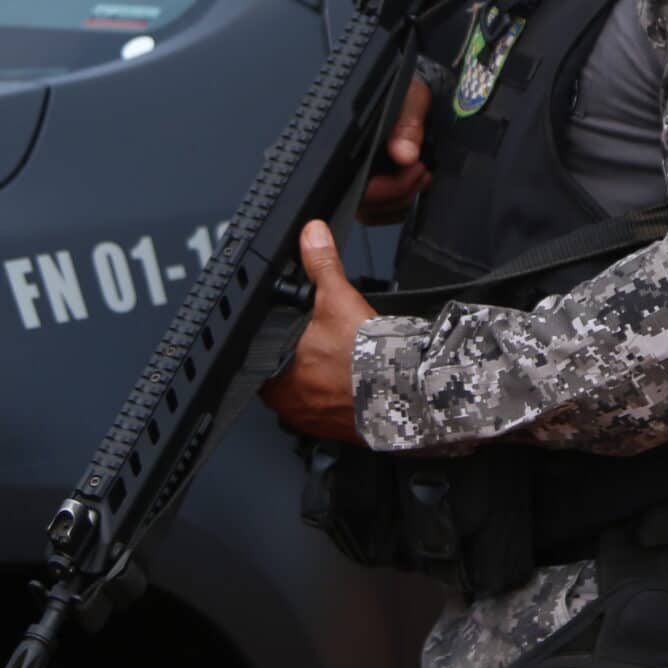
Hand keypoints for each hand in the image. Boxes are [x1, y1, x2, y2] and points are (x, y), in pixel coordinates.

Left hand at [258, 221, 370, 442]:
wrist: (408, 395)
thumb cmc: (367, 358)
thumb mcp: (338, 298)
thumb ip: (321, 264)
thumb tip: (311, 235)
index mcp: (275, 379)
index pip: (259, 359)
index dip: (274, 344)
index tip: (294, 336)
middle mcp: (290, 407)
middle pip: (283, 378)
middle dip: (301, 362)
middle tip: (324, 347)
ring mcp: (314, 423)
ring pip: (307, 396)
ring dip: (321, 382)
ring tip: (342, 364)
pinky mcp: (339, 432)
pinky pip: (331, 414)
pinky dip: (341, 399)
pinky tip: (357, 384)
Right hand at [357, 77, 433, 224]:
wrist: (408, 87)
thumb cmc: (404, 88)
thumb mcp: (410, 97)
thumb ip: (406, 124)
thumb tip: (403, 154)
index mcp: (349, 144)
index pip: (358, 188)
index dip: (389, 187)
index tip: (414, 168)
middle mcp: (347, 165)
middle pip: (366, 207)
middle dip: (401, 193)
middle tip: (423, 169)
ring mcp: (355, 179)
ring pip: (374, 213)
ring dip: (402, 200)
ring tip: (421, 173)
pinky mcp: (370, 186)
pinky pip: (380, 213)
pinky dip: (400, 204)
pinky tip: (412, 183)